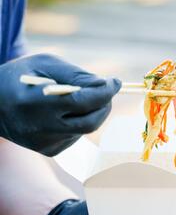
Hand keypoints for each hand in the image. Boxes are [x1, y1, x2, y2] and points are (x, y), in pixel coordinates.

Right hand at [0, 54, 120, 155]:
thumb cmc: (21, 77)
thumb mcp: (45, 64)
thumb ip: (76, 74)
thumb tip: (105, 85)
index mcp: (35, 102)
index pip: (82, 101)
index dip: (104, 92)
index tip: (115, 82)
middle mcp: (40, 127)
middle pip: (90, 122)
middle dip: (105, 105)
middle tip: (107, 91)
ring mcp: (45, 143)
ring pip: (86, 129)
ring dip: (93, 112)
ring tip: (84, 98)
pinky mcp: (49, 151)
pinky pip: (77, 135)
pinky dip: (81, 121)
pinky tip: (67, 112)